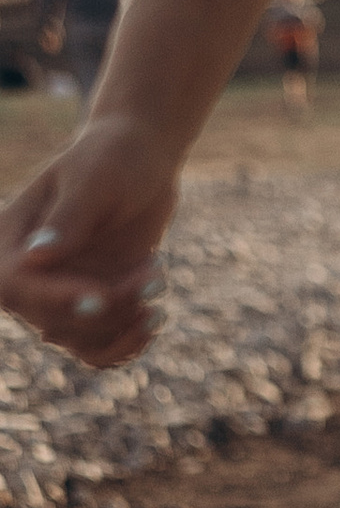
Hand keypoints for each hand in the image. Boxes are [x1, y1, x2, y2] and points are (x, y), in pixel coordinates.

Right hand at [0, 119, 181, 370]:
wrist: (142, 161)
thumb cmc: (113, 158)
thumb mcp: (94, 179)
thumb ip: (69, 217)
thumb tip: (35, 258)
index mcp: (10, 238)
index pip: (16, 285)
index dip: (57, 298)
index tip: (103, 296)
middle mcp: (28, 274)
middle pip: (52, 320)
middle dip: (109, 307)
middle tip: (154, 273)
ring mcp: (59, 293)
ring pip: (79, 340)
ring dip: (124, 326)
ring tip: (157, 282)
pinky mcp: (92, 305)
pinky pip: (98, 349)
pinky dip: (126, 346)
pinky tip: (154, 317)